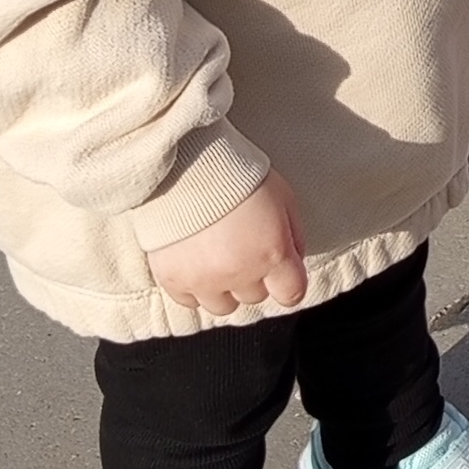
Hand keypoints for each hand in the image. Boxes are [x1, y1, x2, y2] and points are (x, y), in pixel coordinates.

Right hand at [147, 170, 306, 315]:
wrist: (185, 162)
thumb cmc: (237, 174)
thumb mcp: (283, 196)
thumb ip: (294, 234)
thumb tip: (295, 259)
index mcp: (272, 253)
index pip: (292, 294)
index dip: (288, 283)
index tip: (281, 273)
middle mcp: (240, 273)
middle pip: (256, 297)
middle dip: (254, 277)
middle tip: (242, 247)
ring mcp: (204, 280)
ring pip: (223, 306)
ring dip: (224, 287)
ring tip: (217, 257)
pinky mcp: (173, 279)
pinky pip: (189, 301)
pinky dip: (193, 286)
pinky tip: (194, 261)